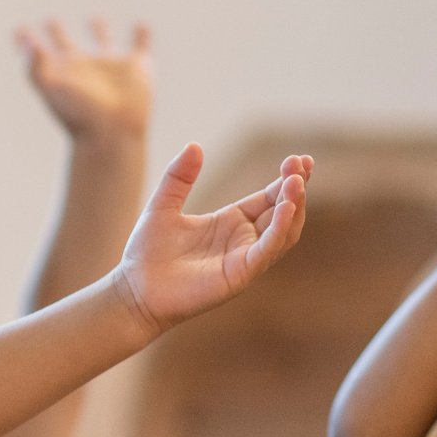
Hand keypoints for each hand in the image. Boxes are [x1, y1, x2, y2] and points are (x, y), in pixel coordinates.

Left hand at [18, 18, 151, 142]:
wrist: (113, 133)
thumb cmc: (79, 113)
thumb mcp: (51, 87)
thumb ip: (34, 64)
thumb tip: (24, 39)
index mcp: (59, 72)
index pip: (39, 53)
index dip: (27, 42)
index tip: (19, 30)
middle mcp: (82, 68)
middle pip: (67, 45)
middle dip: (57, 33)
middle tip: (49, 20)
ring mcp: (110, 67)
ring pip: (103, 42)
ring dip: (99, 30)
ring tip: (93, 18)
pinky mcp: (137, 68)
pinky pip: (140, 46)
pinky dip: (142, 35)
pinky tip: (141, 25)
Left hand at [116, 146, 309, 332]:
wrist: (134, 291)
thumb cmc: (147, 253)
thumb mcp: (162, 206)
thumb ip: (178, 178)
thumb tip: (194, 145)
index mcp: (230, 222)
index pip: (269, 197)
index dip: (286, 180)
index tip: (299, 159)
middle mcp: (243, 239)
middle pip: (283, 211)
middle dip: (296, 188)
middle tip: (302, 164)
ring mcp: (244, 258)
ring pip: (284, 231)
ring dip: (294, 206)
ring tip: (296, 182)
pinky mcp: (240, 275)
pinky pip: (267, 250)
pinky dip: (279, 229)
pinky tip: (285, 208)